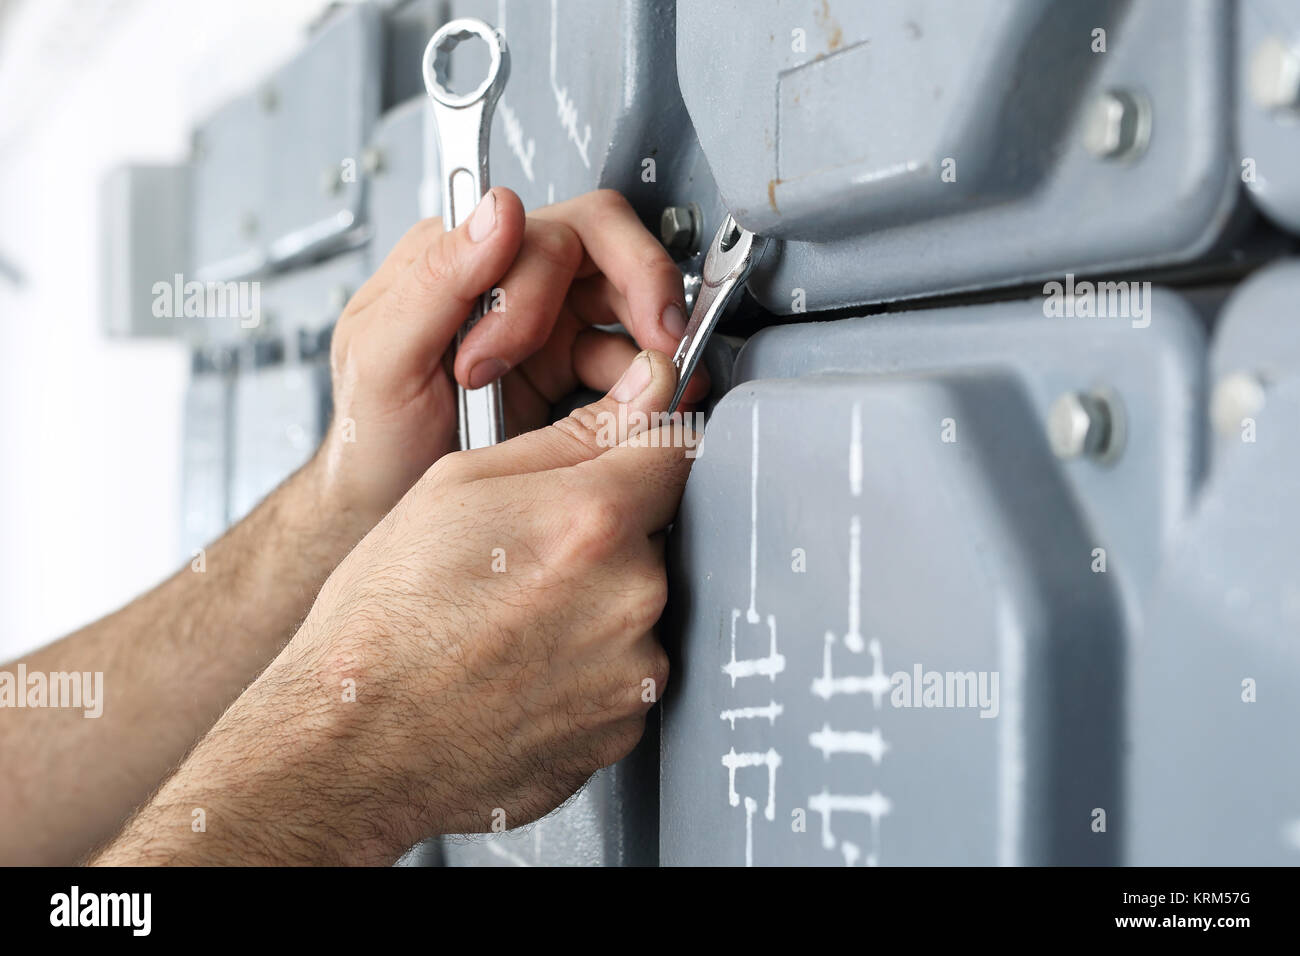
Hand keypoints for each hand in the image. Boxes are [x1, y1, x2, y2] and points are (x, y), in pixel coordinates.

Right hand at [93, 350, 692, 864]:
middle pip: (653, 533)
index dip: (641, 446)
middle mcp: (629, 597)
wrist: (353, 747)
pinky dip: (590, 666)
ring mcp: (633, 672)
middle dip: (604, 535)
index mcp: (590, 521)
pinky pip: (627, 672)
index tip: (623, 458)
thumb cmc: (383, 623)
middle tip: (526, 561)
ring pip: (640, 605)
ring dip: (598, 603)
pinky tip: (526, 666)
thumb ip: (571, 435)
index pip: (675, 446)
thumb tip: (643, 394)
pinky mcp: (626, 728)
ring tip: (516, 621)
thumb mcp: (455, 487)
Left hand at [316, 188, 704, 527]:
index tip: (531, 340)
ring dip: (649, 336)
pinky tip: (650, 406)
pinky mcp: (565, 369)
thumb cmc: (370, 440)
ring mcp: (540, 323)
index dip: (556, 279)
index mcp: (454, 259)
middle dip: (640, 286)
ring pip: (625, 295)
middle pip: (602, 242)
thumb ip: (436, 280)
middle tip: (656, 342)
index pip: (537, 226)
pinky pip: (628, 357)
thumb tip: (500, 210)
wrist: (385, 508)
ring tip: (654, 389)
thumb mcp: (380, 360)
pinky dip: (649, 379)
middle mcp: (503, 279)